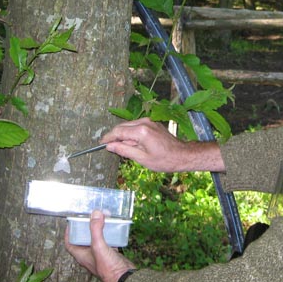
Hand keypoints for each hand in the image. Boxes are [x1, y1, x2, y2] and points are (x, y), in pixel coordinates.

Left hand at [65, 210, 135, 281]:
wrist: (124, 278)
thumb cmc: (108, 268)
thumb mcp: (99, 246)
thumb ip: (96, 229)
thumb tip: (95, 213)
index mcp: (81, 255)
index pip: (70, 243)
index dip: (69, 232)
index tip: (72, 221)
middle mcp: (89, 255)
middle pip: (84, 238)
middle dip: (87, 226)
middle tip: (91, 216)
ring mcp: (100, 255)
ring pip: (97, 239)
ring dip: (99, 228)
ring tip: (103, 218)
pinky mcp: (110, 254)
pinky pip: (108, 241)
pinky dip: (110, 233)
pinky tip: (114, 227)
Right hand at [101, 117, 224, 172]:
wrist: (182, 155)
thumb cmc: (164, 160)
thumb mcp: (141, 158)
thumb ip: (124, 150)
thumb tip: (109, 146)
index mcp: (141, 131)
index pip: (118, 131)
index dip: (108, 138)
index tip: (101, 143)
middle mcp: (144, 122)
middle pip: (122, 126)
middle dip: (115, 136)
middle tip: (109, 147)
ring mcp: (149, 121)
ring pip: (129, 126)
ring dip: (123, 135)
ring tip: (123, 148)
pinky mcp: (152, 123)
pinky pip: (136, 126)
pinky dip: (131, 133)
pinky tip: (132, 144)